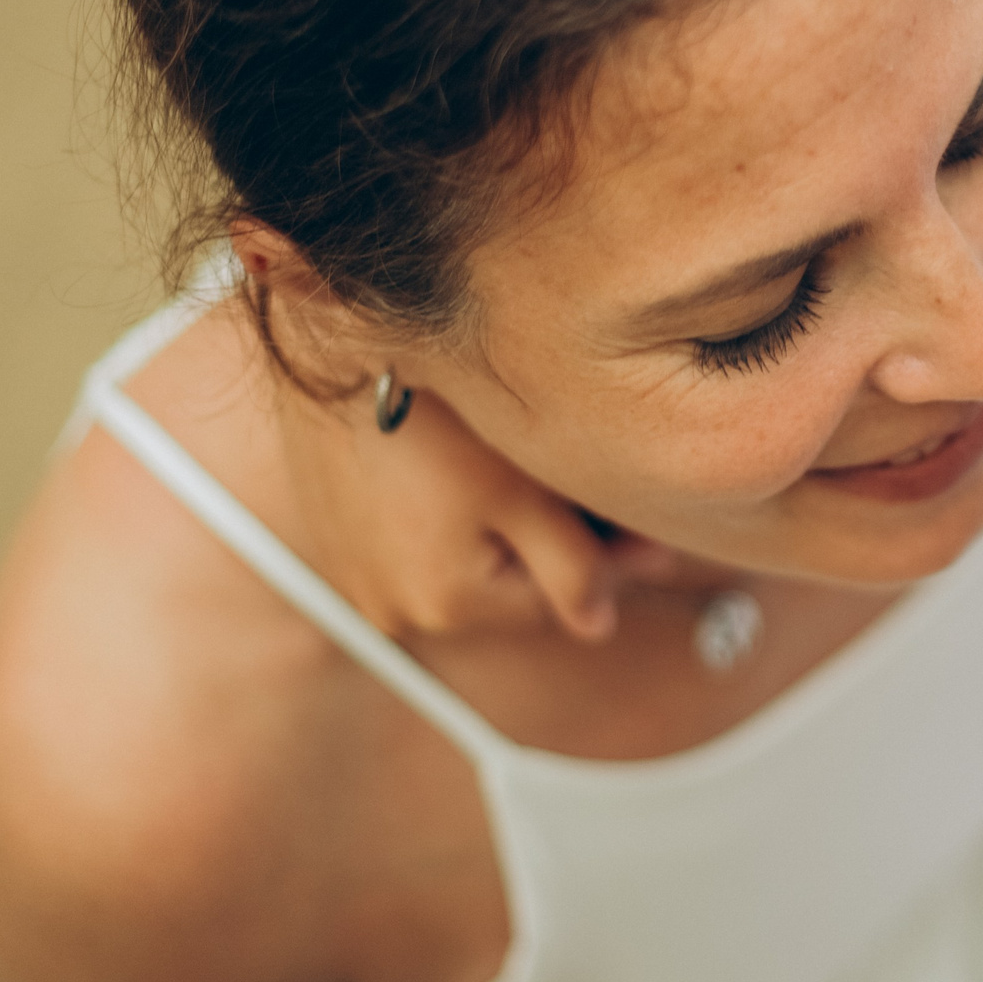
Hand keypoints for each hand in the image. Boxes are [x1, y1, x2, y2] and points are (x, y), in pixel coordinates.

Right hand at [279, 381, 636, 642]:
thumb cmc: (431, 414)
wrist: (325, 352)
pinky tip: (472, 465)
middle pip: (511, 586)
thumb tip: (600, 629)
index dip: (613, 561)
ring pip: (468, 565)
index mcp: (447, 606)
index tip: (656, 531)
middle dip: (560, 544)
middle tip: (603, 496)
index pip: (559, 600)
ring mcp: (359, 577)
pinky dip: (455, 516)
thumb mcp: (522, 490)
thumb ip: (573, 566)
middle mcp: (395, 608)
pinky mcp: (338, 540)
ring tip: (536, 473)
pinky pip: (421, 542)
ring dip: (507, 531)